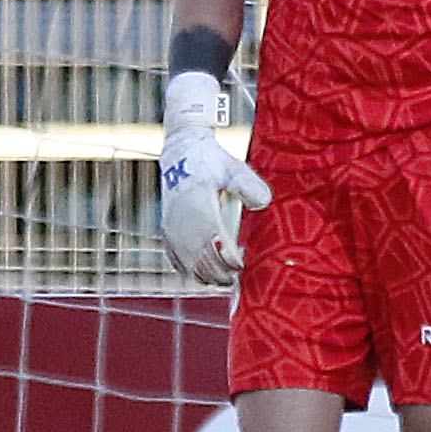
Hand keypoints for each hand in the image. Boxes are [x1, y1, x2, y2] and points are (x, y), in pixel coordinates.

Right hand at [158, 71, 270, 287]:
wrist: (181, 152)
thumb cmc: (211, 161)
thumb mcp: (233, 169)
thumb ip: (249, 186)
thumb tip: (263, 204)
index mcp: (197, 207)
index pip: (212, 243)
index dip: (227, 259)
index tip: (242, 264)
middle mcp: (181, 221)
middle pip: (200, 259)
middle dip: (219, 273)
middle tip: (237, 278)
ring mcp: (171, 227)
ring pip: (186, 262)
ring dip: (206, 274)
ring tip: (225, 279)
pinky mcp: (167, 229)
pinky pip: (175, 258)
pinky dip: (189, 269)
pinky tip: (202, 275)